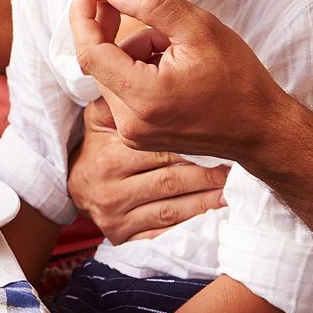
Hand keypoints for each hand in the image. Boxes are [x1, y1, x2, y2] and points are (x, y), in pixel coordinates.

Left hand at [69, 0, 291, 162]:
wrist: (263, 129)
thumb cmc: (239, 80)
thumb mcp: (199, 28)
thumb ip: (151, 4)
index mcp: (142, 97)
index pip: (89, 51)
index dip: (82, 15)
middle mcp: (130, 122)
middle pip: (100, 62)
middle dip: (114, 29)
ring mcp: (134, 133)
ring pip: (114, 74)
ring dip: (134, 50)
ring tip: (175, 44)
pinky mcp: (141, 135)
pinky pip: (125, 91)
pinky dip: (139, 68)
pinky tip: (172, 62)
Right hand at [69, 98, 227, 243]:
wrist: (78, 187)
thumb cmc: (99, 146)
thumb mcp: (99, 119)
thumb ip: (118, 100)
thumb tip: (147, 76)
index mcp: (107, 155)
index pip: (157, 150)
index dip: (190, 143)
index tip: (219, 138)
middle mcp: (109, 187)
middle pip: (169, 179)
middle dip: (205, 172)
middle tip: (234, 162)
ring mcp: (115, 215)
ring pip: (171, 207)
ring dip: (206, 197)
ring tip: (231, 185)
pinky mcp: (123, 236)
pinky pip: (164, 230)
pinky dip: (192, 219)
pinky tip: (215, 208)